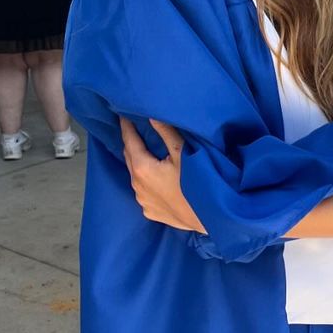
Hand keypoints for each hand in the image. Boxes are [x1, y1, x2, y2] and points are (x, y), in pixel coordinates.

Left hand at [119, 117, 205, 231]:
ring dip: (139, 164)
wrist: (208, 216)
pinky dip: (146, 183)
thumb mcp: (183, 154)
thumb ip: (166, 132)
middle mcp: (137, 184)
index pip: (129, 140)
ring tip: (147, 154)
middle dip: (131, 143)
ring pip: (135, 176)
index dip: (126, 126)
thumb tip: (151, 115)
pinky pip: (143, 192)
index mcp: (142, 167)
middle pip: (129, 157)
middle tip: (135, 131)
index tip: (123, 115)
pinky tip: (156, 180)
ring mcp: (142, 200)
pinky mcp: (149, 211)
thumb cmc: (197, 183)